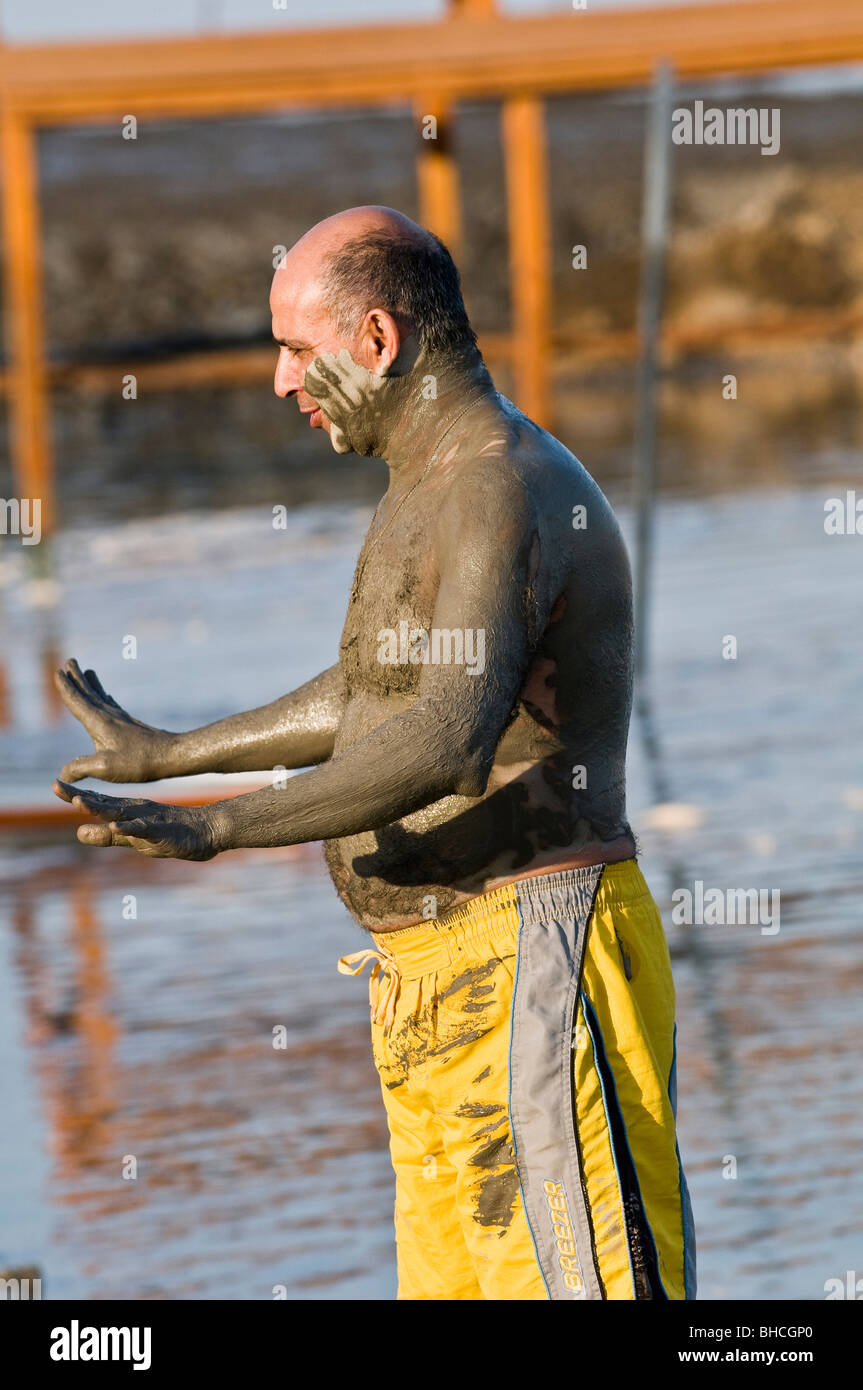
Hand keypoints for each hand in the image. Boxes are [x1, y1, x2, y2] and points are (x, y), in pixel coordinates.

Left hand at [52, 780, 220, 859]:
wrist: (206, 830)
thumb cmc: (168, 834)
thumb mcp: (131, 838)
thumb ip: (105, 837)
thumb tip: (78, 832)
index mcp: (125, 812)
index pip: (96, 802)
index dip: (75, 795)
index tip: (55, 785)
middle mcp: (132, 812)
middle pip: (101, 804)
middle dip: (78, 796)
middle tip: (56, 785)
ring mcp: (146, 820)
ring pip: (118, 814)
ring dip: (98, 808)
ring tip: (79, 803)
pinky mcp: (160, 831)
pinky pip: (142, 830)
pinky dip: (128, 829)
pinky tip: (114, 827)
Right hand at [54, 658, 174, 782]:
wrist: (172, 754)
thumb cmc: (139, 762)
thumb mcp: (105, 768)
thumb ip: (80, 767)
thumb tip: (62, 774)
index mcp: (98, 722)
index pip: (77, 701)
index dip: (65, 688)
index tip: (57, 672)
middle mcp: (109, 715)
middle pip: (88, 693)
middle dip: (77, 679)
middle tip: (70, 661)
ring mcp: (121, 719)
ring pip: (100, 697)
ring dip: (90, 685)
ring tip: (86, 672)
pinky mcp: (130, 725)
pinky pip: (112, 705)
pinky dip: (104, 696)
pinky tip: (106, 696)